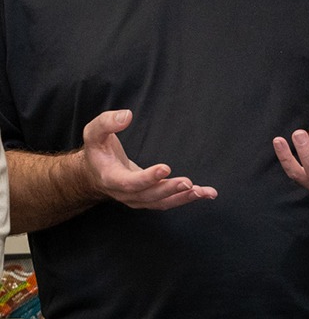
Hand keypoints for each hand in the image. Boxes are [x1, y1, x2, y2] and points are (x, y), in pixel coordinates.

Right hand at [82, 109, 217, 210]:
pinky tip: (205, 193)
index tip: (165, 168)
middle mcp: (125, 193)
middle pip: (149, 196)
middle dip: (169, 190)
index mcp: (111, 178)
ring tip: (204, 192)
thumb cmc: (97, 151)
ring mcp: (138, 198)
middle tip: (188, 183)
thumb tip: (126, 116)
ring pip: (161, 203)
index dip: (147, 178)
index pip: (129, 182)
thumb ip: (106, 122)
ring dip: (183, 198)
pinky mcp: (149, 198)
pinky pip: (168, 202)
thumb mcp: (93, 133)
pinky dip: (186, 198)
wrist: (94, 173)